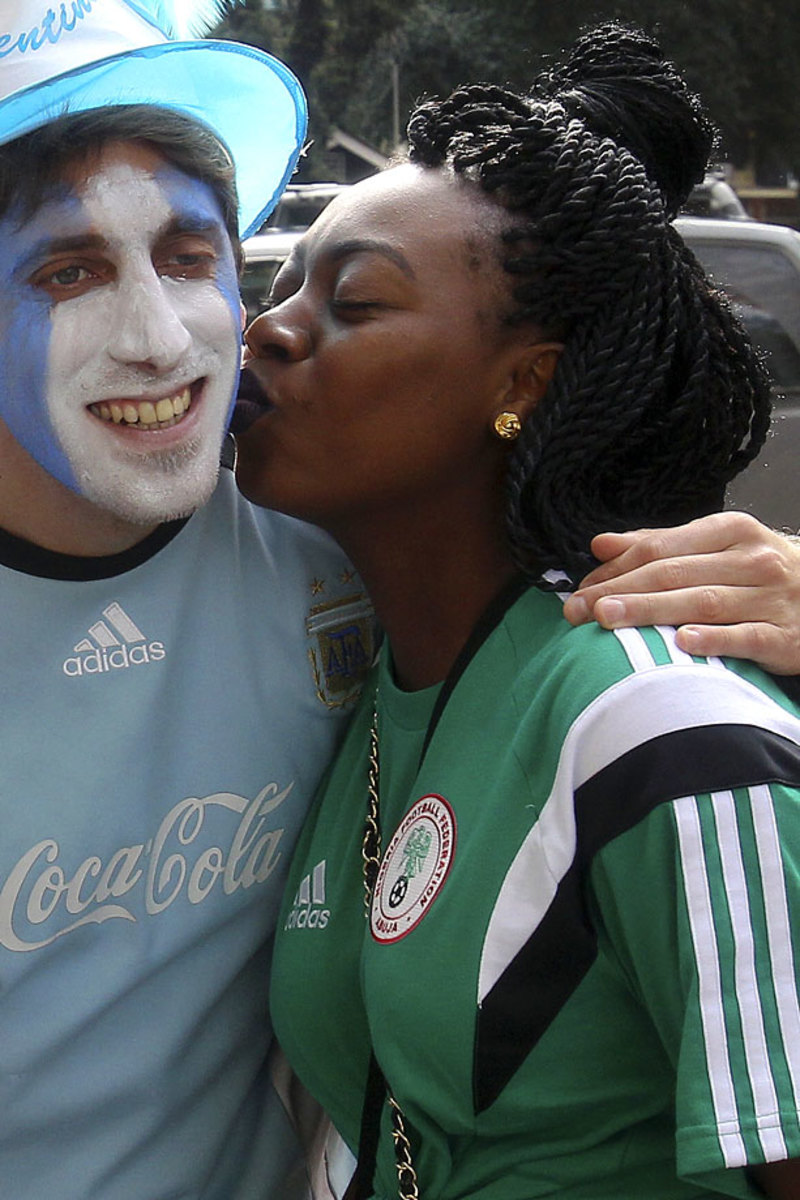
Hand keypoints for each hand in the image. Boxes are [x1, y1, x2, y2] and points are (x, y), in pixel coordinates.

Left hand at [562, 512, 799, 674]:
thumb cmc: (760, 575)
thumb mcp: (718, 548)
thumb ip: (659, 545)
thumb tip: (600, 544)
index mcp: (730, 531)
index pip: (661, 547)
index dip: (616, 567)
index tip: (580, 589)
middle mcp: (751, 559)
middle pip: (674, 573)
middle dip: (620, 590)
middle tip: (580, 609)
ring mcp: (770, 597)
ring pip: (703, 602)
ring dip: (651, 610)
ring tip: (608, 619)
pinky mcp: (784, 636)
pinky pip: (745, 637)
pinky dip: (713, 639)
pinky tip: (681, 643)